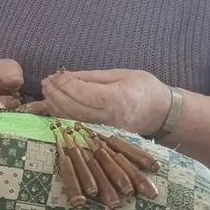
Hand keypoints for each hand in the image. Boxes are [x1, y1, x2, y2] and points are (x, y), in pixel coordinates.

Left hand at [38, 69, 171, 134]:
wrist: (164, 114)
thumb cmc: (145, 89)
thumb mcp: (120, 74)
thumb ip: (90, 77)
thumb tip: (65, 76)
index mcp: (115, 99)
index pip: (81, 93)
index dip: (63, 84)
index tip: (53, 76)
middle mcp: (109, 118)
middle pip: (72, 108)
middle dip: (55, 94)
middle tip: (46, 82)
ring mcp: (105, 130)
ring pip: (72, 119)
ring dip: (55, 105)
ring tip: (48, 91)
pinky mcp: (103, 135)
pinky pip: (78, 125)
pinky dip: (62, 116)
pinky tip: (54, 106)